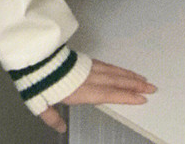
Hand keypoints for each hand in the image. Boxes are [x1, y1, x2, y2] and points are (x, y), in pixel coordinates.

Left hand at [39, 59, 156, 133]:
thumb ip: (52, 117)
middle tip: (152, 87)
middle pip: (115, 80)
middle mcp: (87, 77)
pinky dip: (116, 67)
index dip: (126, 96)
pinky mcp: (82, 59)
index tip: (142, 98)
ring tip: (142, 78)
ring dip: (129, 75)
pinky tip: (121, 70)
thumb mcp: (41, 104)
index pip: (109, 94)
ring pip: (112, 70)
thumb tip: (60, 127)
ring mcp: (85, 67)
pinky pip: (104, 64)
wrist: (32, 55)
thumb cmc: (38, 81)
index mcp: (80, 90)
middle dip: (135, 84)